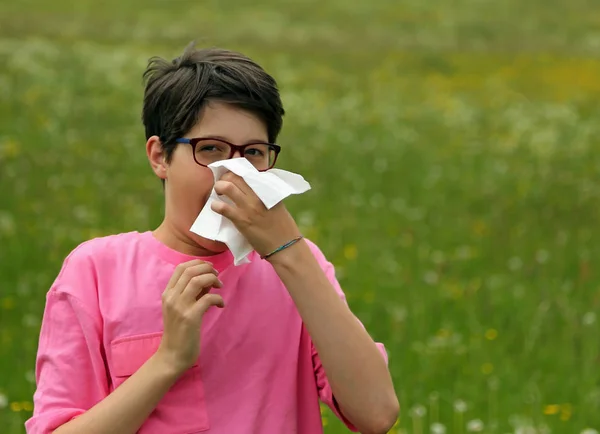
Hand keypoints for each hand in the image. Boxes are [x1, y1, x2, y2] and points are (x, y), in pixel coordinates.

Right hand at [156, 260, 223, 374]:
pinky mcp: (190, 317)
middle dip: (207, 269)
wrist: (173, 355)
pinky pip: (208, 298)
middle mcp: (171, 297)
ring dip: (212, 280)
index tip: (209, 267)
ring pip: (197, 280)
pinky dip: (218, 298)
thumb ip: (192, 292)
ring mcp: (180, 307)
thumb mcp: (181, 307)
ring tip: (219, 287)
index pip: (180, 268)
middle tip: (217, 276)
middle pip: (190, 271)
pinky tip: (220, 305)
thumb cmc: (179, 331)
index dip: (198, 263)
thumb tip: (208, 279)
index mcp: (167, 293)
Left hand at [211, 172, 300, 256]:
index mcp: (268, 190)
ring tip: (218, 192)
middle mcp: (258, 195)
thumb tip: (252, 188)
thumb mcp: (278, 204)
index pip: (248, 173)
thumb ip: (266, 195)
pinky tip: (215, 207)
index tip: (231, 175)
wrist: (284, 246)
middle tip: (222, 183)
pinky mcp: (242, 220)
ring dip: (219, 187)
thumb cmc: (283, 227)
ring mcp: (249, 207)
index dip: (236, 172)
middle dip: (225, 177)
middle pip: (235, 177)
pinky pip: (223, 208)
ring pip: (227, 187)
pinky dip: (215, 205)